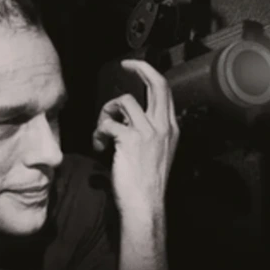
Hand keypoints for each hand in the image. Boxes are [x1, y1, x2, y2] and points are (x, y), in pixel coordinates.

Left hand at [93, 59, 178, 219]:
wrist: (145, 205)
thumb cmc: (146, 184)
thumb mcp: (156, 154)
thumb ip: (149, 134)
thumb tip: (126, 119)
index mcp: (171, 128)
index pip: (164, 90)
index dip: (150, 74)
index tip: (136, 68)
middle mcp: (163, 126)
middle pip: (156, 83)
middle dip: (140, 68)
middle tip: (124, 65)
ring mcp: (148, 132)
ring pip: (124, 101)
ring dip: (106, 112)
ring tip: (102, 130)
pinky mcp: (130, 140)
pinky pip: (108, 123)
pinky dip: (98, 132)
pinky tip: (99, 146)